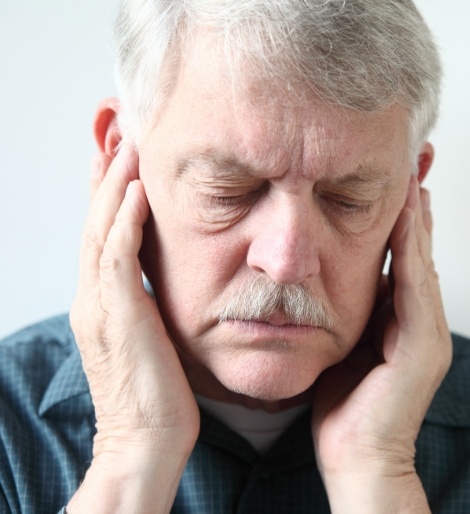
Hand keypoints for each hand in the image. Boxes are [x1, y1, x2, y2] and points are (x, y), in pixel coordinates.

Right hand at [68, 145, 198, 512]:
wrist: (145, 440)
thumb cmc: (155, 392)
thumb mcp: (147, 337)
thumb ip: (145, 304)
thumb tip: (158, 280)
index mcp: (101, 301)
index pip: (101, 234)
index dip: (106, 194)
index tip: (119, 159)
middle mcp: (92, 297)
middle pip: (94, 222)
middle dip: (104, 176)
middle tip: (115, 135)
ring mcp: (100, 305)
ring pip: (100, 231)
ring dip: (113, 186)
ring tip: (125, 146)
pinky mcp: (117, 316)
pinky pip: (116, 257)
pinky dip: (123, 221)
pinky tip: (135, 191)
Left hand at [311, 178, 451, 511]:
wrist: (357, 456)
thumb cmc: (341, 404)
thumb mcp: (337, 346)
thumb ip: (340, 314)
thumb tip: (320, 282)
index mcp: (394, 317)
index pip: (397, 254)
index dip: (397, 215)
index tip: (390, 176)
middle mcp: (417, 318)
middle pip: (415, 248)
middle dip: (413, 203)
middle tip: (414, 157)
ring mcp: (424, 331)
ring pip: (420, 260)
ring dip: (415, 217)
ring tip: (412, 173)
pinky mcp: (422, 347)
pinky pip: (414, 287)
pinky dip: (409, 250)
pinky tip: (405, 218)